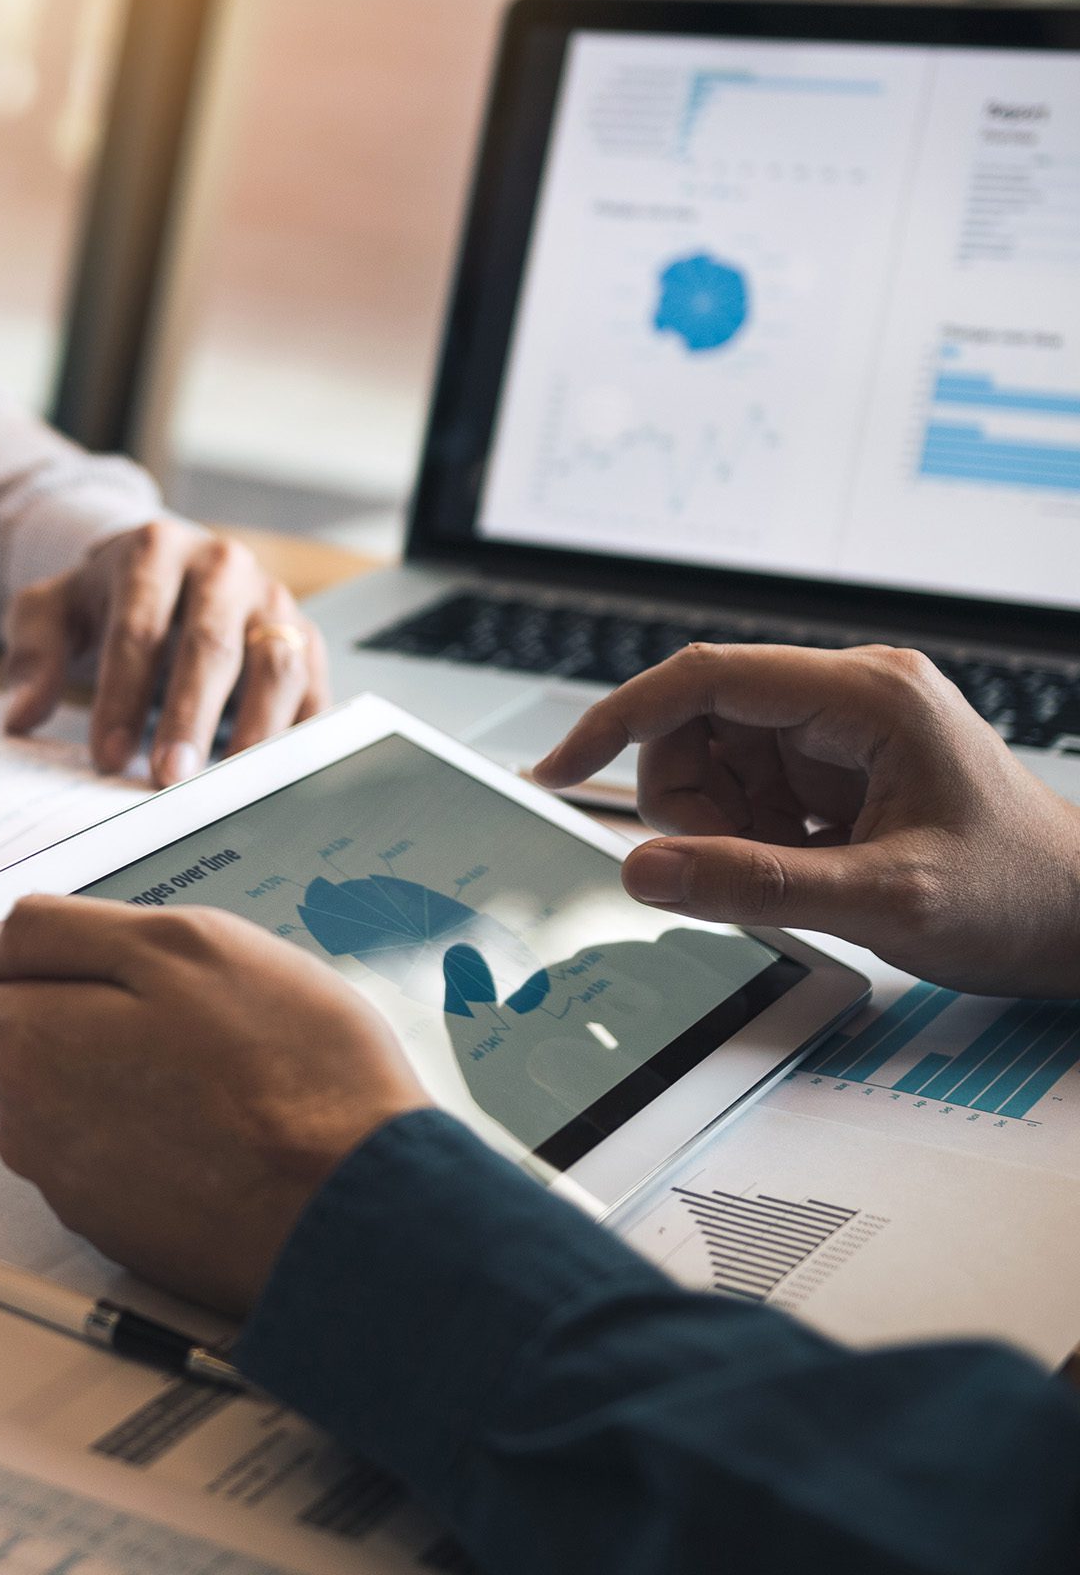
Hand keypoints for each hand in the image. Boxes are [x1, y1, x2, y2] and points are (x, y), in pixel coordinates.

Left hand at [0, 897, 427, 1316]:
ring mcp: (76, 1192)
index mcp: (28, 1050)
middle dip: (75, 1015)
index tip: (37, 949)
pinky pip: (118, 1160)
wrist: (359, 1219)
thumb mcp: (184, 946)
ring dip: (124, 1076)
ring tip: (221, 1066)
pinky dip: (156, 1136)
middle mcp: (31, 1131)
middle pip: (14, 1049)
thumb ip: (62, 931)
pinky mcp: (125, 1236)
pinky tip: (228, 1124)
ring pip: (72, 1104)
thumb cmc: (291, 1077)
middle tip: (175, 1003)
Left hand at [1, 521, 328, 787]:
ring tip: (228, 785)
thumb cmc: (107, 600)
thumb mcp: (51, 612)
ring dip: (254, 730)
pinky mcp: (306, 636)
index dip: (123, 696)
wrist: (165, 570)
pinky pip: (314, 686)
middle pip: (211, 646)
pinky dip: (297, 734)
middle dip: (189, 718)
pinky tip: (272, 777)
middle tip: (168, 780)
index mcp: (155, 550)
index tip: (108, 756)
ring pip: (276, 662)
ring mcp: (272, 599)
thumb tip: (21, 717)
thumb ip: (31, 657)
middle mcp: (222, 567)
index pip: (138, 628)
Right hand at [534, 644, 1079, 997]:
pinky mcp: (834, 767)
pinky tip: (801, 868)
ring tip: (787, 873)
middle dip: (687, 803)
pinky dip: (744, 837)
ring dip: (716, 825)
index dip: (618, 720)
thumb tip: (645, 870)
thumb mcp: (885, 902)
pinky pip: (742, 790)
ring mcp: (839, 731)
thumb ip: (758, 886)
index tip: (559, 771)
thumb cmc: (1019, 898)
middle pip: (696, 722)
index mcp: (868, 696)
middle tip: (730, 868)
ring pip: (710, 760)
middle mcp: (848, 696)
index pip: (704, 678)